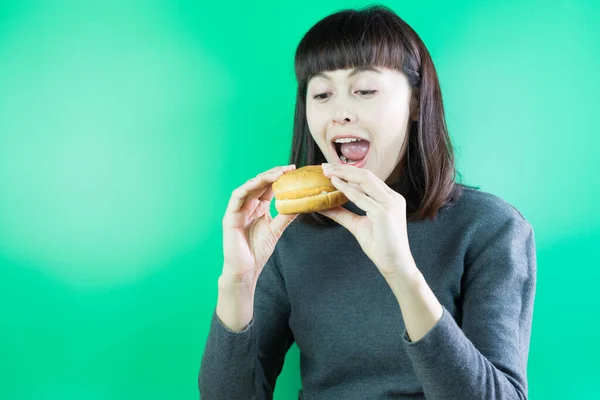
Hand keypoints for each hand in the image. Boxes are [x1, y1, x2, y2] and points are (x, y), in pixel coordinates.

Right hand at [221, 164, 297, 283]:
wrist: (246, 268)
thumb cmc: (258, 251)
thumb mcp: (276, 230)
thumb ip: (286, 216)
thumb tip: (302, 204)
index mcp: (258, 207)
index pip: (268, 187)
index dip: (280, 178)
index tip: (294, 171)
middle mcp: (248, 205)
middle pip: (260, 184)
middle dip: (274, 174)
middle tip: (289, 168)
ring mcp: (238, 209)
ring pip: (249, 187)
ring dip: (262, 178)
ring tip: (277, 173)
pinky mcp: (230, 215)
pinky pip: (237, 197)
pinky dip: (247, 187)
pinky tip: (258, 182)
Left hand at [318, 163, 416, 279]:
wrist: (395, 264)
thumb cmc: (380, 245)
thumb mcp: (357, 225)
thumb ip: (342, 213)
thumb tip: (323, 206)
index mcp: (390, 198)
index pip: (367, 178)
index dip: (348, 171)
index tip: (330, 169)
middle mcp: (392, 197)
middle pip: (366, 175)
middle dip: (343, 169)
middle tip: (324, 167)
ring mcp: (390, 204)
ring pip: (365, 181)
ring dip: (344, 175)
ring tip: (327, 173)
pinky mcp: (385, 214)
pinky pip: (362, 198)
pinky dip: (347, 190)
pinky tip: (335, 185)